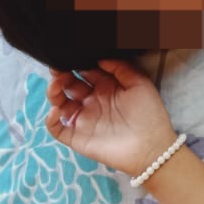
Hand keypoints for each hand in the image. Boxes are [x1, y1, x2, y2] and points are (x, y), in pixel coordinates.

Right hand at [45, 59, 177, 177]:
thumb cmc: (150, 114)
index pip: (85, 72)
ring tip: (56, 85)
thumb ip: (120, 67)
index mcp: (106, 88)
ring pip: (60, 104)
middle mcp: (92, 101)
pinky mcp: (78, 138)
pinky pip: (57, 129)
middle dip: (61, 75)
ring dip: (53, 93)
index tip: (72, 56)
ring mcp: (84, 119)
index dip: (77, 64)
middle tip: (59, 69)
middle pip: (69, 85)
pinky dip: (51, 119)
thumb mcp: (139, 83)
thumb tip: (99, 59)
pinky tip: (57, 110)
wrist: (152, 147)